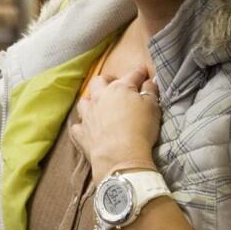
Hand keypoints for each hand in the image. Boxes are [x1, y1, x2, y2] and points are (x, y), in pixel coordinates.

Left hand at [70, 64, 160, 180]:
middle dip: (107, 80)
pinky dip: (82, 125)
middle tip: (115, 84)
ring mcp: (88, 115)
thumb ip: (150, 92)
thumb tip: (148, 82)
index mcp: (120, 88)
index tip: (143, 72)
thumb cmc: (140, 129)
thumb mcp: (152, 108)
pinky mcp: (82, 133)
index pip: (132, 75)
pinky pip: (77, 126)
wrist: (121, 156)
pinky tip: (87, 128)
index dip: (139, 73)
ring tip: (99, 105)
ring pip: (84, 101)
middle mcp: (100, 97)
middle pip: (99, 81)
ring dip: (91, 101)